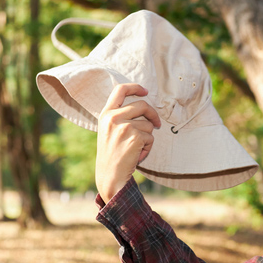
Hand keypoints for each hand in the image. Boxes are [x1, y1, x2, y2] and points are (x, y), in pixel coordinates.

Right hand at [95, 83, 161, 202]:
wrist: (110, 175)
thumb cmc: (112, 154)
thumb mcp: (109, 131)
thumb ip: (120, 116)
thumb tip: (143, 106)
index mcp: (105, 114)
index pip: (120, 90)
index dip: (134, 87)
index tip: (145, 91)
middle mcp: (113, 118)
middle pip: (142, 105)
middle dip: (153, 114)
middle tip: (157, 124)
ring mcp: (124, 127)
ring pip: (148, 124)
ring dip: (147, 137)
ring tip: (136, 148)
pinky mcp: (134, 137)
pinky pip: (150, 137)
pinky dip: (148, 147)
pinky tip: (137, 155)